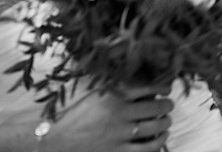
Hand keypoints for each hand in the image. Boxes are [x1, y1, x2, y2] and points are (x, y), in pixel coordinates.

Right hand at [46, 85, 173, 151]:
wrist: (52, 141)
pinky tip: (160, 139)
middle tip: (168, 106)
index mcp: (114, 96)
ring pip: (156, 127)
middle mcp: (120, 114)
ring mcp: (120, 135)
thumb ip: (115, 87)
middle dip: (167, 106)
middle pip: (157, 107)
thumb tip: (138, 77)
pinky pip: (148, 148)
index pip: (149, 87)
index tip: (168, 88)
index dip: (164, 87)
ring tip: (166, 122)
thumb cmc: (72, 115)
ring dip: (165, 124)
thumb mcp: (93, 94)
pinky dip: (159, 143)